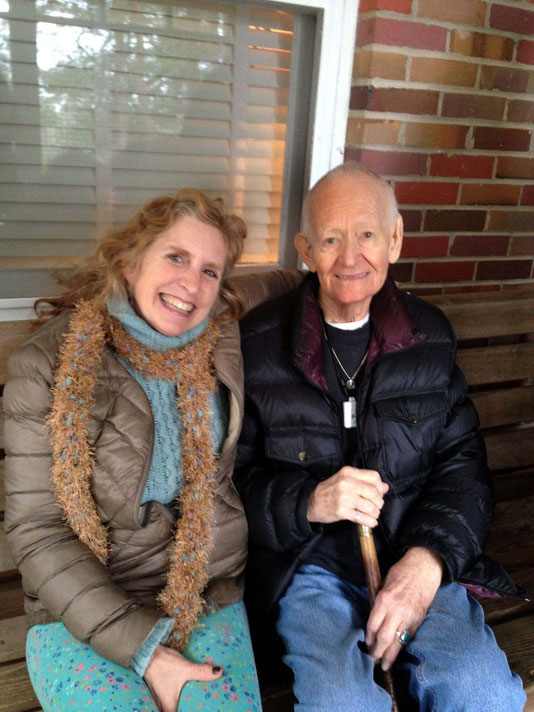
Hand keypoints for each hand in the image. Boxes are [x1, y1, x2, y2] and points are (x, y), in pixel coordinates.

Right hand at [144, 645, 221, 711]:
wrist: (147, 653)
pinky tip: (188, 692)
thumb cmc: (163, 664)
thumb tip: (219, 672)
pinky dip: (179, 698)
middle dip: (188, 709)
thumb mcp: (185, 668)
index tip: (199, 711)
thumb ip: (202, 672)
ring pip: (174, 707)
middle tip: (202, 706)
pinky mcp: (161, 691)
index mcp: (168, 707)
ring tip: (197, 701)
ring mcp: (160, 699)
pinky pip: (172, 699)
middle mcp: (163, 707)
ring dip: (183, 704)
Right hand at [307, 466, 388, 525]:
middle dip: (379, 502)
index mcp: (348, 472)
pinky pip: (362, 518)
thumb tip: (385, 487)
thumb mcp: (344, 480)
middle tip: (377, 506)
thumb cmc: (330, 491)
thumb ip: (363, 481)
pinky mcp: (342, 511)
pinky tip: (370, 522)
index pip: (374, 477)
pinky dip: (370, 522)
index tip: (378, 494)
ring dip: (375, 513)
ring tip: (373, 515)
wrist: (311, 503)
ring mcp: (344, 497)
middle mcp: (346, 483)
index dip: (380, 487)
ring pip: (370, 506)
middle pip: (374, 492)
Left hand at [366, 547, 442, 670]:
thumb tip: (373, 616)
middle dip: (376, 652)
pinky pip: (408, 638)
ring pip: (397, 642)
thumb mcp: (384, 583)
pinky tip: (396, 653)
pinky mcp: (418, 620)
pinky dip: (401, 647)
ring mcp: (409, 617)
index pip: (372, 625)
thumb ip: (379, 601)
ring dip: (389, 655)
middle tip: (371, 660)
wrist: (424, 568)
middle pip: (384, 638)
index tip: (366, 644)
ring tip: (383, 665)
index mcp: (384, 599)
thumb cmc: (401, 572)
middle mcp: (396, 610)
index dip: (368, 638)